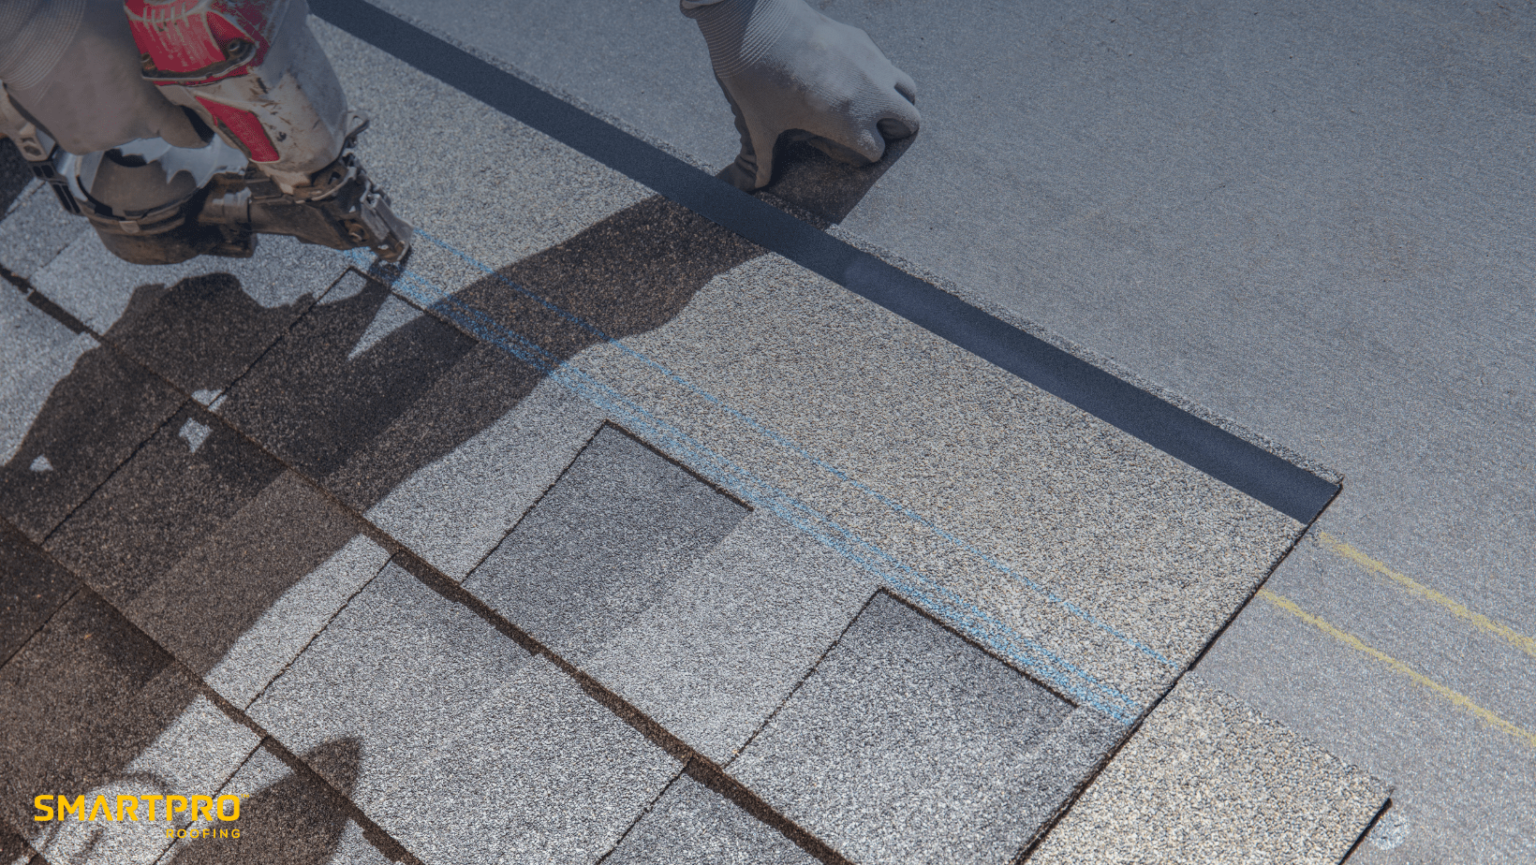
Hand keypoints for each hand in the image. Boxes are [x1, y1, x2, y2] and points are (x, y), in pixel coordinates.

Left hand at [684, 0, 919, 189]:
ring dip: (896, 100)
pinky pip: (885, 62)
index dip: (865, 153)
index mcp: (850, 122)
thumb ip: (762, 158)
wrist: (757, 24)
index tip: (849, 150)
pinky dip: (878, 74)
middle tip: (873, 129)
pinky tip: (848, 73)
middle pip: (910, 120)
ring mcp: (872, 63)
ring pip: (908, 88)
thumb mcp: (762, 124)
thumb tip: (752, 186)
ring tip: (871, 103)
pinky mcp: (863, 40)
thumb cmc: (757, 79)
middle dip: (895, 129)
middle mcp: (871, 94)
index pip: (878, 150)